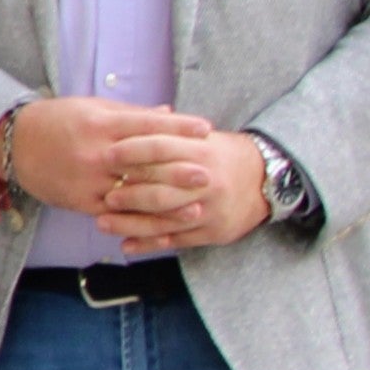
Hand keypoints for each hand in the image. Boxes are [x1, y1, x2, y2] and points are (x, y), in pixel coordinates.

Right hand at [1, 96, 207, 217]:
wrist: (15, 145)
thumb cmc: (57, 120)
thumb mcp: (93, 108)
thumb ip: (132, 114)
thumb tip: (169, 112)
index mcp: (101, 124)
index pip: (147, 125)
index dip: (178, 127)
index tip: (205, 129)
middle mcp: (96, 152)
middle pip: (144, 162)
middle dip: (179, 169)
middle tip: (210, 173)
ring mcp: (89, 180)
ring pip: (134, 193)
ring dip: (168, 202)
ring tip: (196, 205)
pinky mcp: (82, 202)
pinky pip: (117, 213)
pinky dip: (142, 219)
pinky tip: (164, 223)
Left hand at [97, 126, 273, 255]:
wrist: (266, 179)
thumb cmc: (222, 155)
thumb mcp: (201, 137)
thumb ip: (167, 132)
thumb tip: (126, 125)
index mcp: (202, 152)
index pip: (162, 149)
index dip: (133, 151)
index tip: (107, 155)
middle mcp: (207, 182)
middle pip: (163, 190)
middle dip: (130, 195)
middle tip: (104, 196)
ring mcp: (212, 210)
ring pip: (166, 220)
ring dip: (132, 224)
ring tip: (103, 223)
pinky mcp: (214, 232)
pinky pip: (178, 241)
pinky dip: (150, 244)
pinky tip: (127, 245)